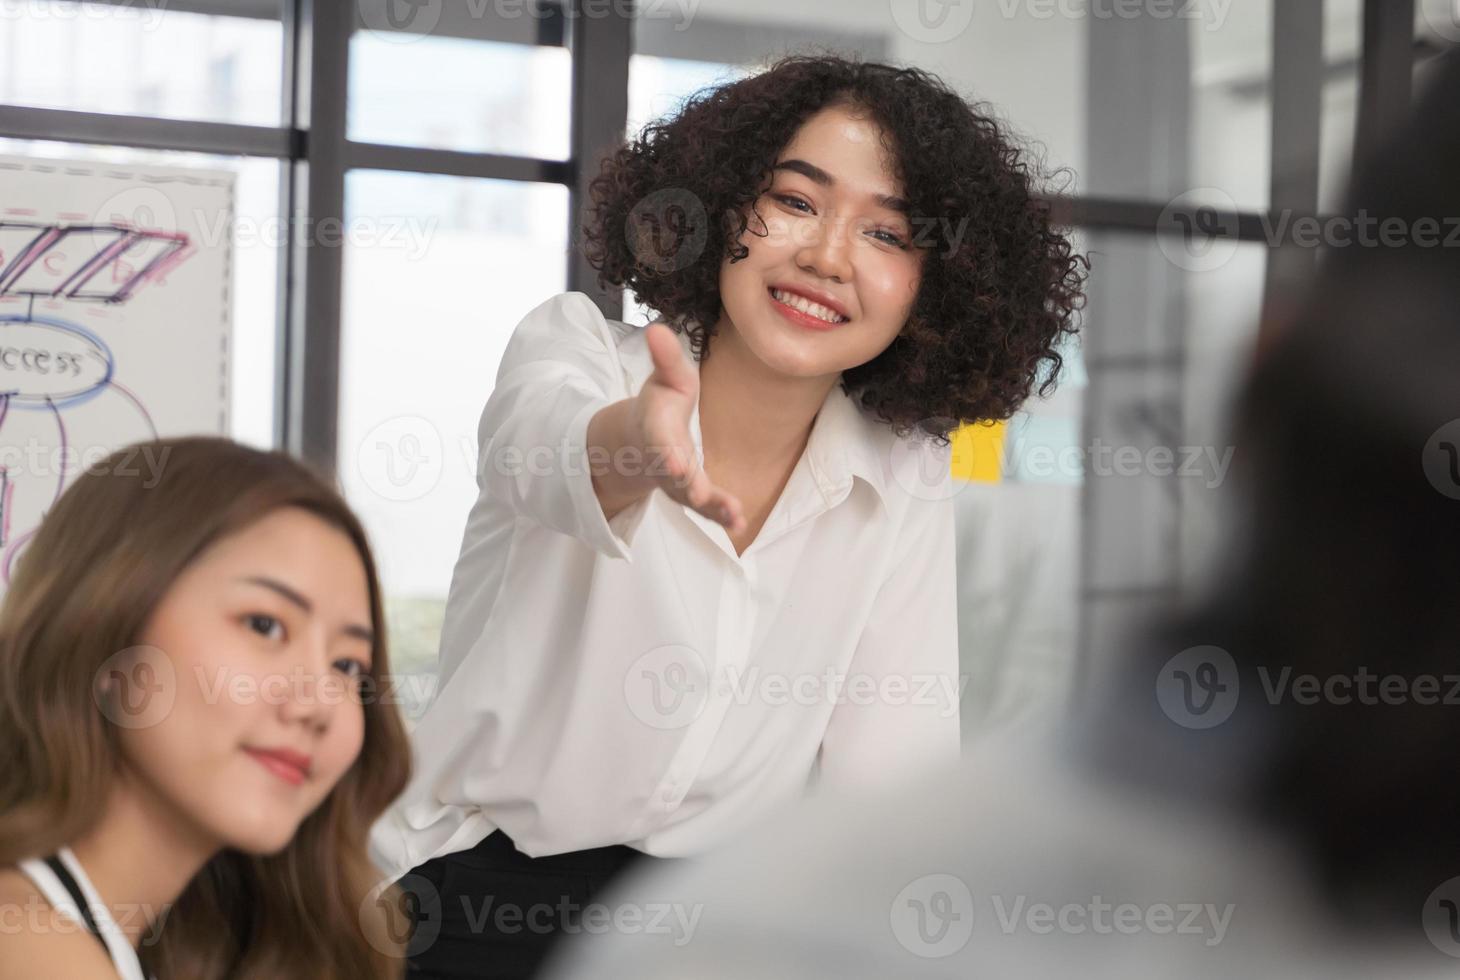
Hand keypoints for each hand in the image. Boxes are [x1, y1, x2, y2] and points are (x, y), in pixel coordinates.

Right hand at [626, 322, 744, 533]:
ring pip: (692, 497)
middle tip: (697, 493)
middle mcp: (664, 460)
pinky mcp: (693, 495)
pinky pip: (708, 508)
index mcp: (656, 428)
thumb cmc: (659, 405)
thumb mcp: (663, 378)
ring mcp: (678, 482)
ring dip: (711, 506)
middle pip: (675, 475)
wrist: (640, 443)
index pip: (660, 440)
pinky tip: (740, 523)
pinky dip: (722, 516)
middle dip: (686, 483)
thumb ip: (664, 358)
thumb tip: (656, 327)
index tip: (674, 462)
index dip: (666, 451)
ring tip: (733, 515)